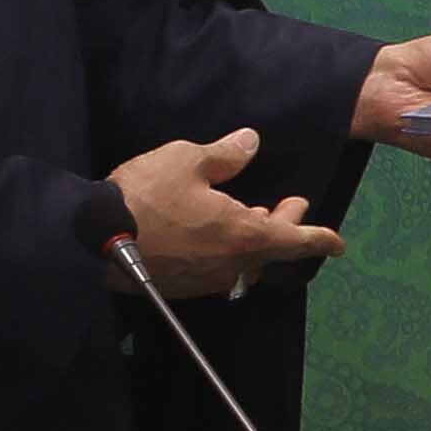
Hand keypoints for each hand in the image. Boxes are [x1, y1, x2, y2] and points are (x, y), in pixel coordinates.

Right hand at [111, 128, 339, 299]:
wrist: (92, 238)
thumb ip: (225, 154)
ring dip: (253, 238)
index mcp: (244, 235)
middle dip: (285, 226)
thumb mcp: (187, 160)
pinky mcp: (180, 286)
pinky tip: (211, 231)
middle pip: (271, 249)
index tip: (338, 243)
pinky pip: (216, 268)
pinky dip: (225, 249)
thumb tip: (251, 143)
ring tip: (250, 212)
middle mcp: (230, 264)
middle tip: (290, 205)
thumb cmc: (145, 196)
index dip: (319, 237)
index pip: (295, 239)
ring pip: (243, 261)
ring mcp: (205, 279)